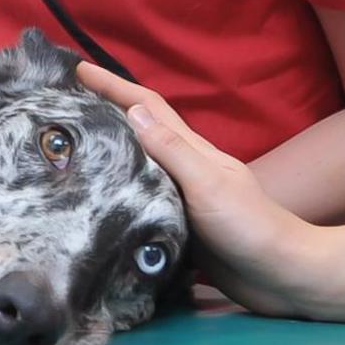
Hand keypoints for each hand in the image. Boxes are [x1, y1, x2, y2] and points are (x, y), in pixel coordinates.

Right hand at [77, 62, 323, 318]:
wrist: (281, 275)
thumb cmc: (248, 226)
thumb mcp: (208, 184)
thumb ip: (172, 150)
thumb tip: (132, 111)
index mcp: (193, 151)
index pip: (148, 107)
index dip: (114, 85)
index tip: (76, 69)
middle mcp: (185, 169)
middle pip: (139, 131)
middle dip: (105, 112)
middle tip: (64, 106)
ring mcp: (184, 199)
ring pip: (139, 167)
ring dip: (109, 153)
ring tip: (72, 150)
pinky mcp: (181, 229)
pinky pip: (143, 203)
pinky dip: (120, 194)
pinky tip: (101, 203)